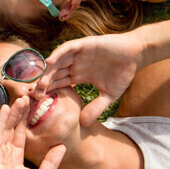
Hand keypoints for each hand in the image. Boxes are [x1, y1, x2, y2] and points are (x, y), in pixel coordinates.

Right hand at [0, 98, 65, 168]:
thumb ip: (51, 161)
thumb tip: (62, 147)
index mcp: (15, 157)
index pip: (20, 133)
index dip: (26, 120)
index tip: (32, 106)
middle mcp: (5, 153)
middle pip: (12, 127)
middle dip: (19, 112)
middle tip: (27, 95)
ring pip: (5, 128)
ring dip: (12, 113)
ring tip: (20, 98)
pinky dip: (0, 122)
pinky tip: (4, 110)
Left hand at [33, 33, 147, 124]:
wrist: (136, 54)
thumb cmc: (122, 73)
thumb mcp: (108, 95)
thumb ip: (96, 108)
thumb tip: (83, 124)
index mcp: (78, 75)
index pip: (59, 84)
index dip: (49, 92)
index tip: (38, 104)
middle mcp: (74, 64)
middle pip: (54, 74)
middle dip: (44, 84)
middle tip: (33, 96)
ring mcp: (78, 54)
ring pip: (57, 62)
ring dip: (48, 72)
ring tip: (39, 83)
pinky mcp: (83, 44)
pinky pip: (67, 48)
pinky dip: (58, 54)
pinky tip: (50, 62)